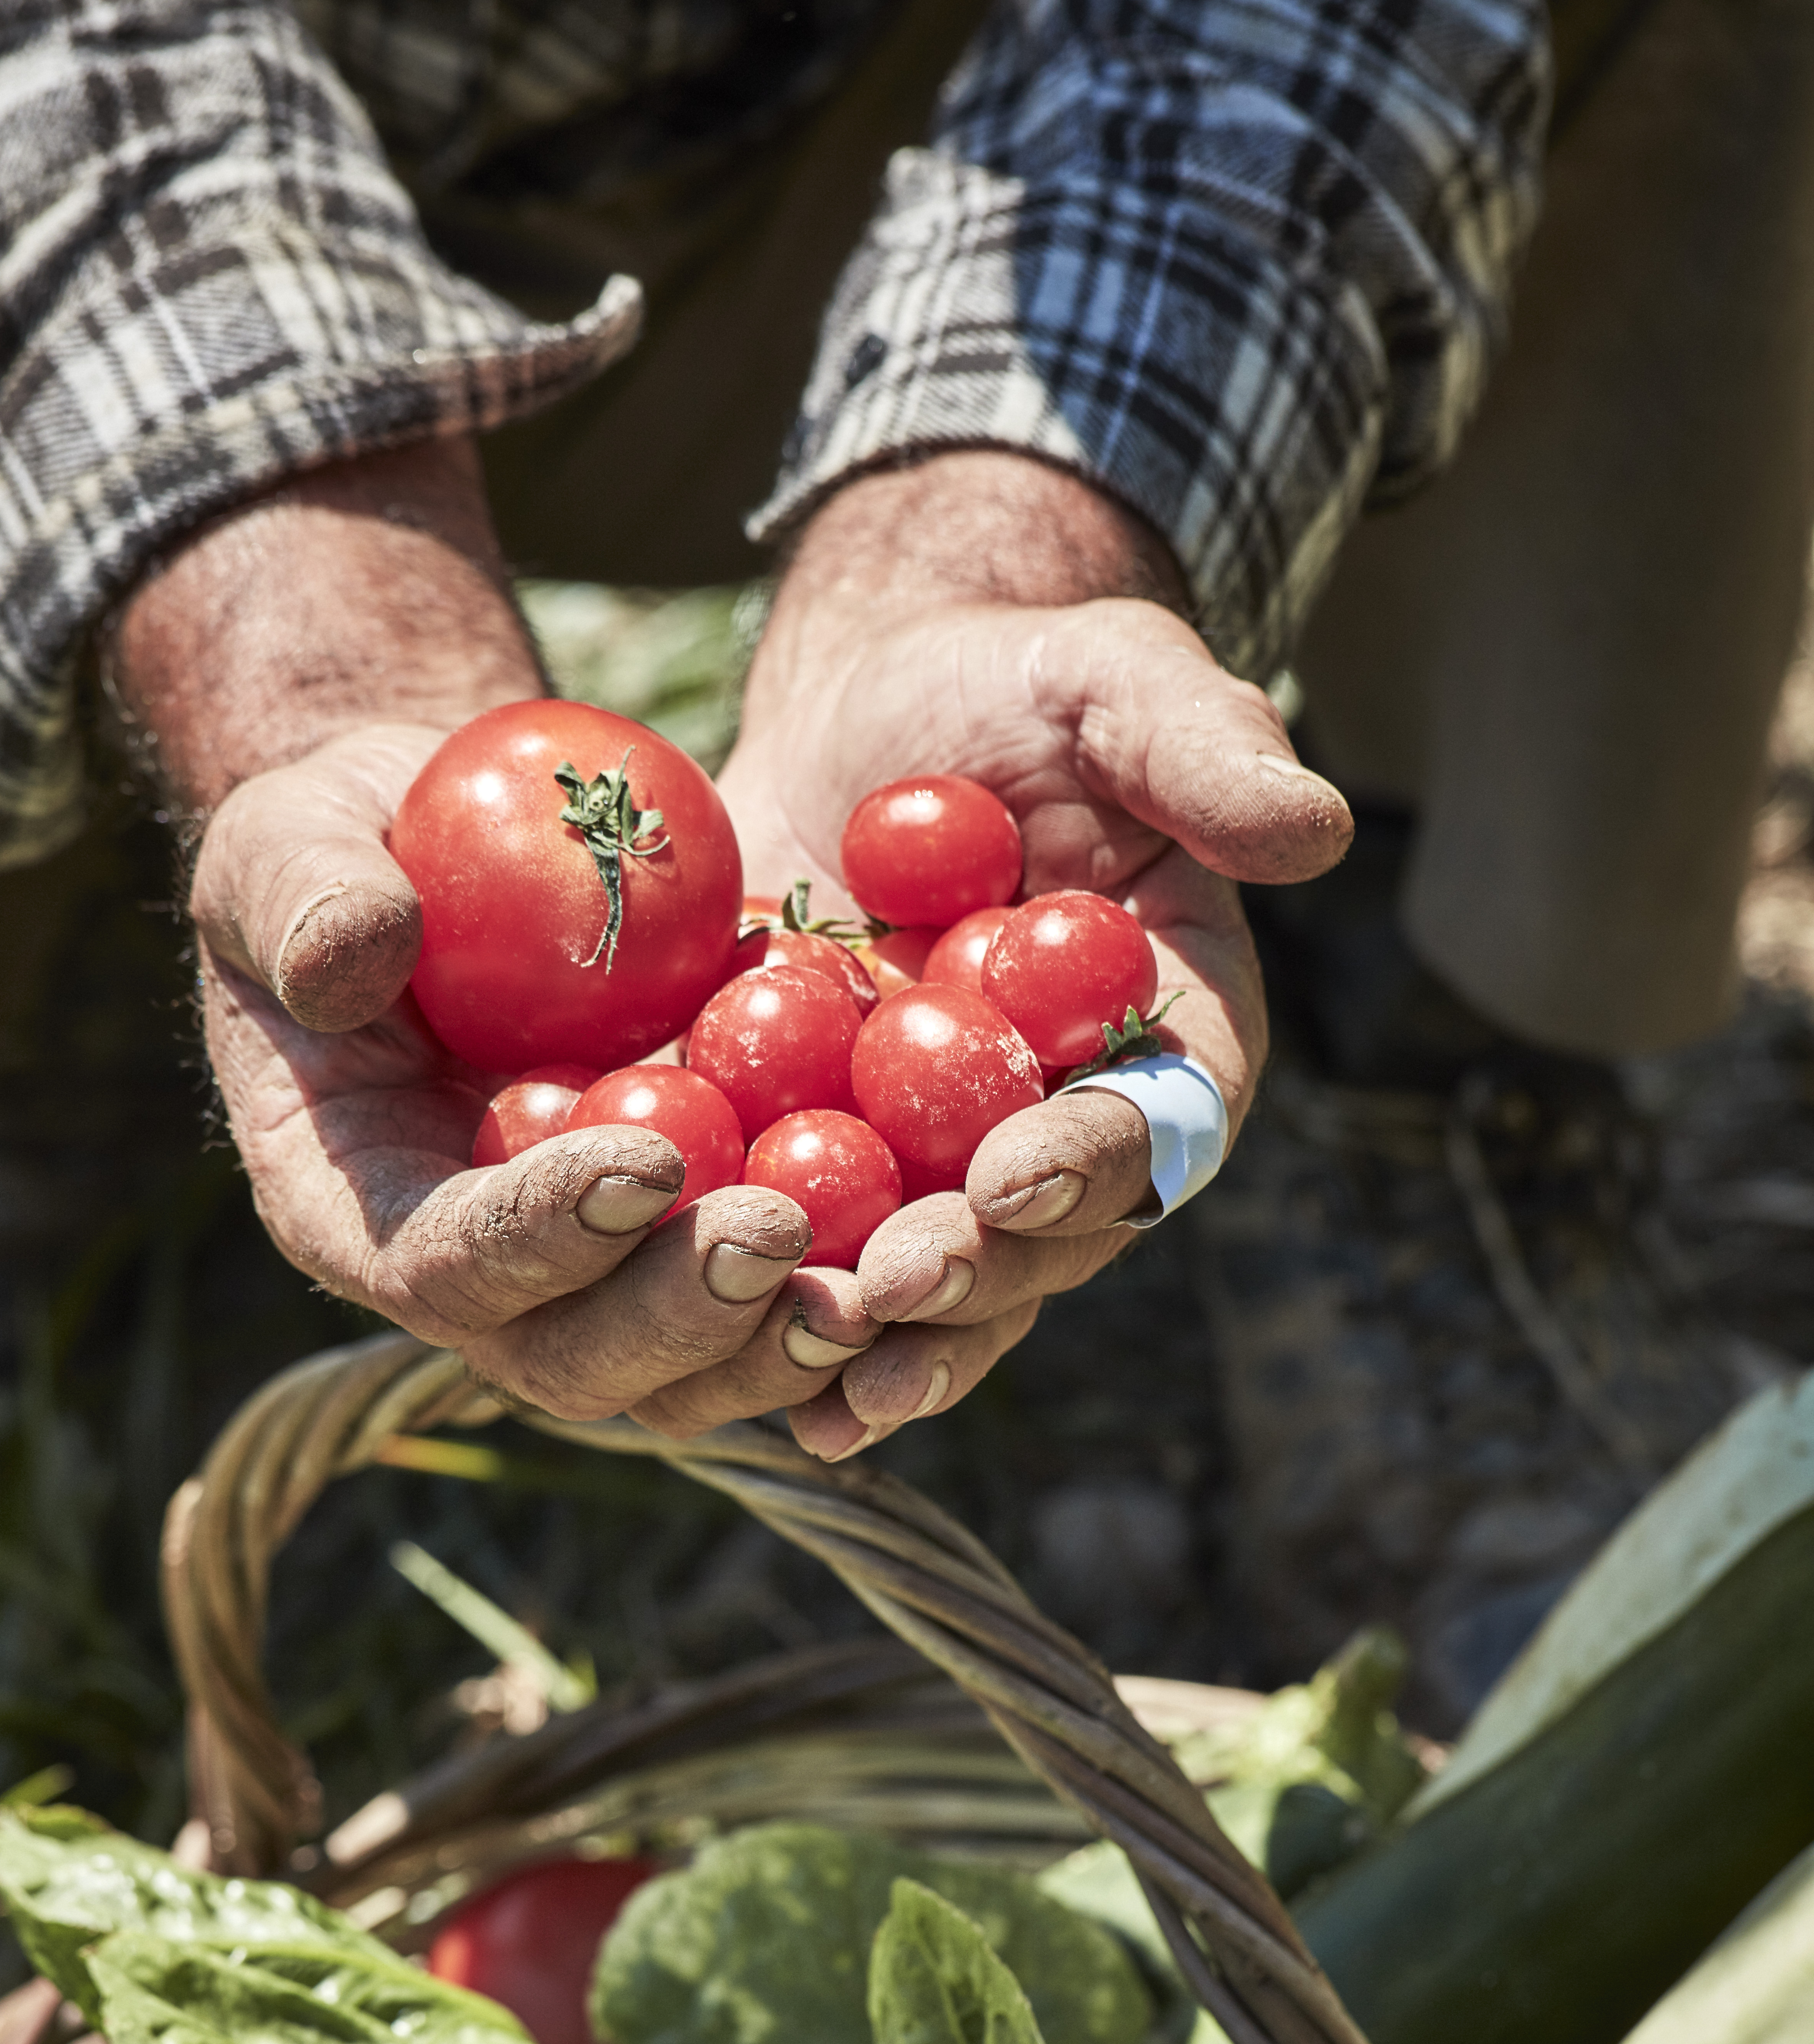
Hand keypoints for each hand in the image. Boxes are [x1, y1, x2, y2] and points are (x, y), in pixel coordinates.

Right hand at [105, 442, 876, 1431]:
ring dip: (781, 1338)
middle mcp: (481, 1285)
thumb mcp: (288, 845)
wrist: (451, 852)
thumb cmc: (346, 845)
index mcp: (362, 1212)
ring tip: (881, 1273)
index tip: (645, 1160)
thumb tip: (353, 954)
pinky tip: (939, 1249)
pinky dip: (854, 1299)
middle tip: (781, 1229)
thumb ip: (302, 901)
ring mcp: (596, 1283)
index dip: (542, 1232)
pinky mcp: (692, 1249)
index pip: (451, 1265)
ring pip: (692, 1374)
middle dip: (681, 1311)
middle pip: (580, 1360)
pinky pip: (771, 1313)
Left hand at [719, 453, 1353, 1458]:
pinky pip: (816, 1266)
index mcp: (1166, 1042)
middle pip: (1040, 1242)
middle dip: (968, 1271)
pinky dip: (779, 1322)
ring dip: (878, 1330)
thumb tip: (1316, 827)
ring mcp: (946, 1170)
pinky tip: (727, 1360)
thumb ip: (1209, 753)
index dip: (1091, 1162)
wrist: (862, 714)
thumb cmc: (1014, 689)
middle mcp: (1066, 1133)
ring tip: (812, 1351)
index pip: (1154, 1130)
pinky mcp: (832, 1171)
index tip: (1010, 1174)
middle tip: (888, 1284)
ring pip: (935, 1287)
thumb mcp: (1113, 683)